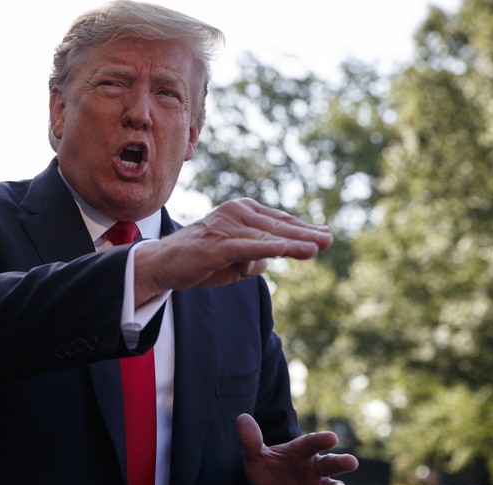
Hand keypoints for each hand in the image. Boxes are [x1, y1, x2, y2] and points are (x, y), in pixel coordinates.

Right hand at [134, 198, 332, 304]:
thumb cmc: (200, 260)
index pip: (279, 221)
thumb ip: (256, 256)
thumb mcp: (236, 259)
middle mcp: (236, 214)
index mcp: (242, 212)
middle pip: (278, 225)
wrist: (163, 264)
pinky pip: (248, 246)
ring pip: (267, 236)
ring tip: (316, 247)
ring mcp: (226, 228)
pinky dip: (269, 248)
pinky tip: (287, 250)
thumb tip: (272, 258)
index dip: (303, 229)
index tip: (324, 235)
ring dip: (294, 242)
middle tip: (329, 240)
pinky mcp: (217, 245)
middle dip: (306, 234)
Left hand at [236, 414, 358, 484]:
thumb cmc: (267, 470)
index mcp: (300, 452)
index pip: (310, 443)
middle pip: (330, 464)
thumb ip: (251, 441)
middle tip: (351, 462)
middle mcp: (314, 468)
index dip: (320, 440)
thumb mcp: (255, 457)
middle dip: (340, 462)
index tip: (332, 437)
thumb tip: (242, 419)